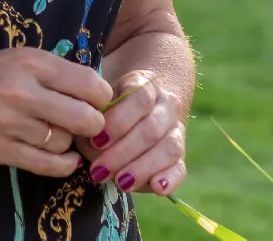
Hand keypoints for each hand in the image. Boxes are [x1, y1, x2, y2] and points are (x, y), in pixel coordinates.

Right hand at [0, 47, 113, 176]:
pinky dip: (63, 164)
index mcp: (31, 62)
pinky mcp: (0, 151)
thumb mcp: (13, 57)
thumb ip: (51, 72)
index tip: (95, 100)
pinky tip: (62, 156)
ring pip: (66, 142)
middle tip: (84, 121)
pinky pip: (49, 165)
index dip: (101, 96)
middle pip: (87, 118)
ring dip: (68, 140)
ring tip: (56, 131)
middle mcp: (24, 92)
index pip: (91, 84)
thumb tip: (94, 92)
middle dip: (92, 123)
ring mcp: (12, 124)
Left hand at [77, 70, 186, 195]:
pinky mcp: (181, 156)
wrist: (140, 106)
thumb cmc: (109, 105)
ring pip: (168, 148)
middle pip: (151, 128)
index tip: (95, 141)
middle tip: (99, 170)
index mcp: (146, 84)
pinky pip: (181, 167)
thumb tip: (91, 144)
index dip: (118, 121)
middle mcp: (167, 105)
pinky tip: (157, 188)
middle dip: (122, 152)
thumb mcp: (101, 102)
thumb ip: (95, 118)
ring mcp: (177, 130)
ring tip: (121, 183)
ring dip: (142, 168)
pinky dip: (170, 179)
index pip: (139, 98)